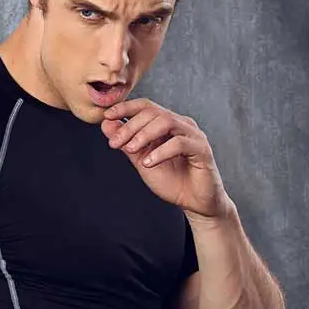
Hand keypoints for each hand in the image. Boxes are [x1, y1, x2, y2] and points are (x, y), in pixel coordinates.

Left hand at [101, 98, 231, 219]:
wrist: (193, 202)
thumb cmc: (172, 180)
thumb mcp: (142, 161)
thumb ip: (126, 143)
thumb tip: (106, 124)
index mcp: (168, 124)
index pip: (146, 106)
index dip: (126, 108)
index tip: (107, 116)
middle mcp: (181, 125)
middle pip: (153, 112)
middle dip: (130, 126)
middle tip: (115, 142)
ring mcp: (193, 135)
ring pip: (166, 122)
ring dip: (144, 134)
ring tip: (131, 149)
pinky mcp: (201, 150)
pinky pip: (179, 143)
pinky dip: (160, 152)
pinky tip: (148, 163)